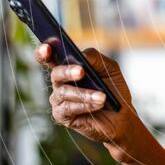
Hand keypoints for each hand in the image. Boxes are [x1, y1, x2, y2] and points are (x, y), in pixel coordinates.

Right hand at [35, 43, 140, 161]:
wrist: (121, 116)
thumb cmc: (113, 89)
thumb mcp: (110, 69)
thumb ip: (95, 59)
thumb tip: (81, 54)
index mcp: (69, 67)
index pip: (50, 56)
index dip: (43, 52)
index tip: (47, 47)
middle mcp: (60, 82)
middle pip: (56, 73)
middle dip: (68, 71)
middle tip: (82, 71)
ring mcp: (59, 99)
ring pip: (64, 92)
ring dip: (84, 93)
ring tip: (102, 96)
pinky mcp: (62, 115)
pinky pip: (68, 108)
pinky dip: (84, 105)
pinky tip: (98, 104)